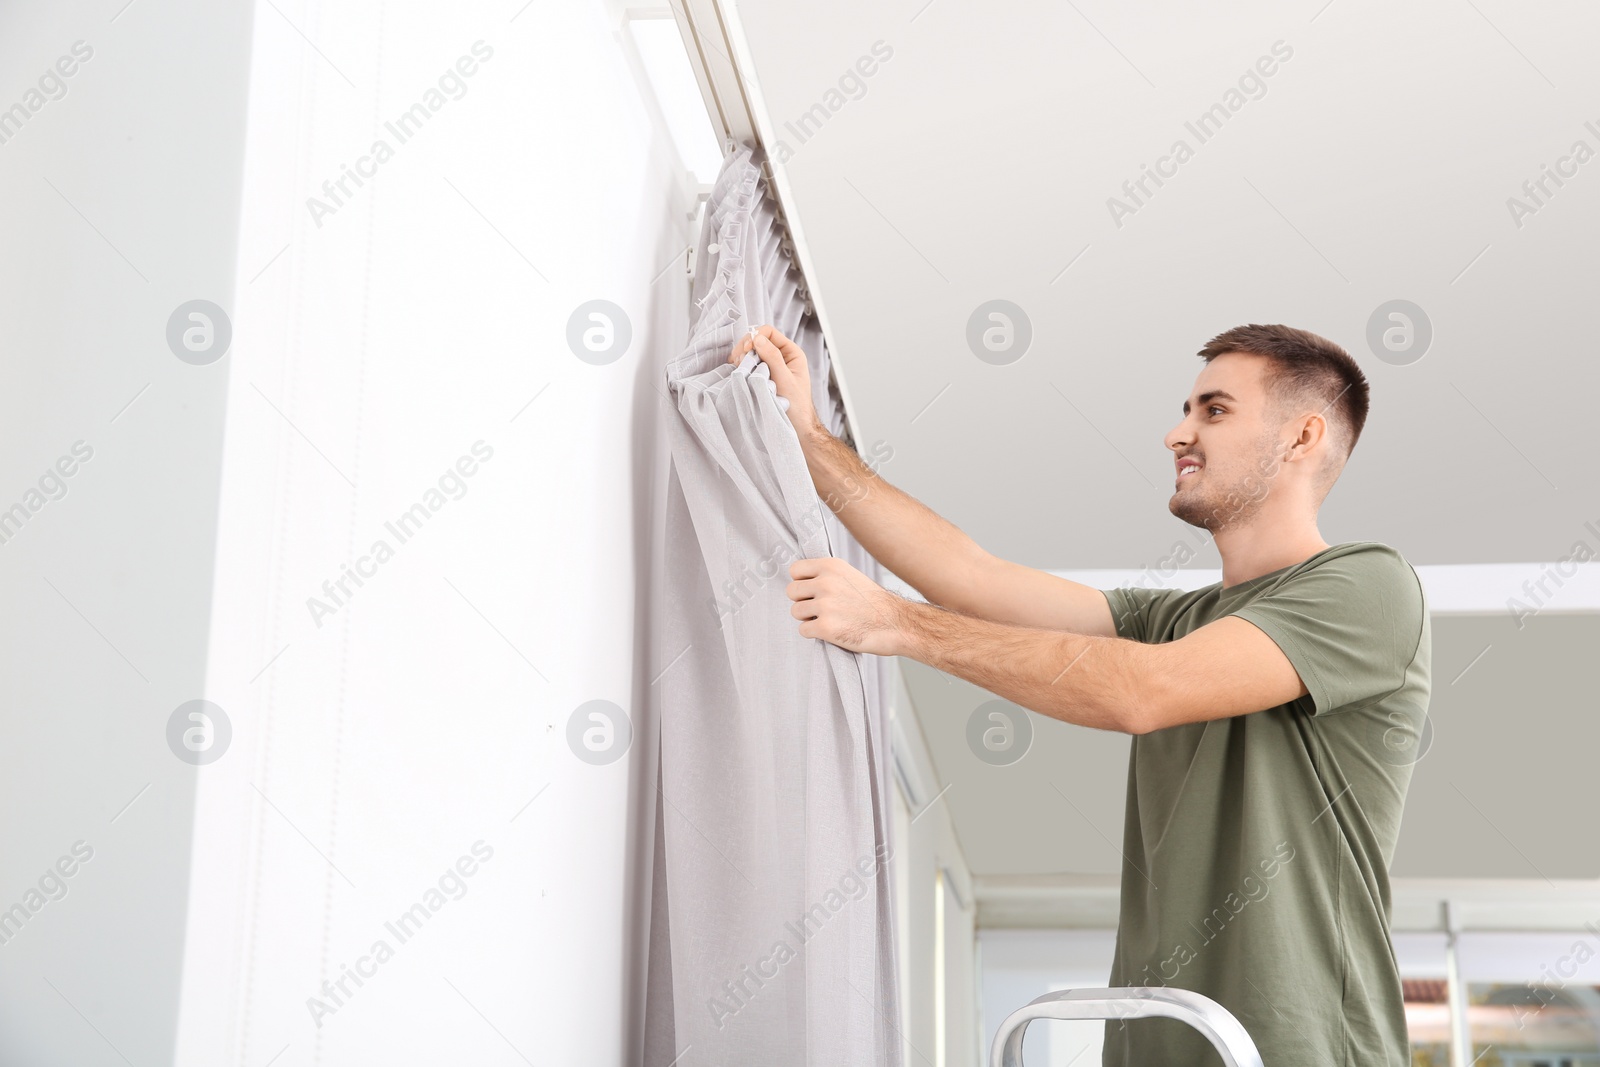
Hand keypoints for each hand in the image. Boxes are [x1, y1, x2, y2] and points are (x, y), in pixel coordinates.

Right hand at [728, 325, 824, 440]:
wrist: (797, 426)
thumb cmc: (796, 405)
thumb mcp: (785, 379)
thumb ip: (773, 357)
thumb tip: (757, 338)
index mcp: (792, 353)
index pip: (769, 332)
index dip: (755, 336)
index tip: (746, 350)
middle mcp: (782, 356)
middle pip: (758, 339)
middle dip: (746, 346)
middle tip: (738, 360)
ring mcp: (772, 365)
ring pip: (752, 351)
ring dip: (743, 356)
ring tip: (739, 366)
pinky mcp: (764, 375)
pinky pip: (751, 363)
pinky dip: (743, 365)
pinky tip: (739, 371)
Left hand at [786, 557, 908, 655]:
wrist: (896, 623)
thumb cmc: (875, 603)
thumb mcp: (851, 576)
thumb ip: (827, 576)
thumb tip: (802, 582)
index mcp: (831, 567)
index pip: (795, 570)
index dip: (801, 582)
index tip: (811, 591)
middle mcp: (826, 583)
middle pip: (791, 591)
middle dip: (803, 601)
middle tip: (819, 609)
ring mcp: (825, 606)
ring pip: (795, 612)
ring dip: (808, 618)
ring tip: (828, 619)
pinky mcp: (825, 628)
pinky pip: (803, 630)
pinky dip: (814, 633)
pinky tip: (830, 631)